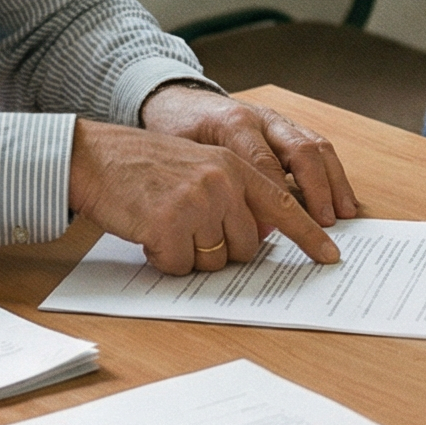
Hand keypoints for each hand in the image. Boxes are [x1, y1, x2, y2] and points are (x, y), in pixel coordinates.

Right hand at [68, 115, 342, 276]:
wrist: (95, 158)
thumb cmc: (143, 167)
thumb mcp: (198, 166)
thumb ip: (232, 192)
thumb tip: (256, 237)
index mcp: (233, 164)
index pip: (283, 204)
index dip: (308, 234)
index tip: (330, 256)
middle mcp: (222, 180)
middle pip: (246, 246)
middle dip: (219, 250)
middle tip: (187, 227)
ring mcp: (197, 201)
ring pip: (214, 261)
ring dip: (189, 255)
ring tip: (164, 224)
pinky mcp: (169, 223)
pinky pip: (180, 266)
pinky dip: (163, 259)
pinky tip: (148, 233)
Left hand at [138, 84, 359, 227]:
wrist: (179, 102)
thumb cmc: (178, 133)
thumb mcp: (185, 157)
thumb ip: (216, 186)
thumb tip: (255, 227)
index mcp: (234, 123)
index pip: (264, 162)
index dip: (277, 197)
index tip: (282, 228)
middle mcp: (263, 118)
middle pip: (300, 149)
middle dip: (317, 188)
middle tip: (324, 221)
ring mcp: (278, 121)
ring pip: (316, 146)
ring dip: (333, 182)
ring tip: (343, 213)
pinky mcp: (287, 127)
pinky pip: (318, 147)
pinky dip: (332, 174)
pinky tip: (340, 199)